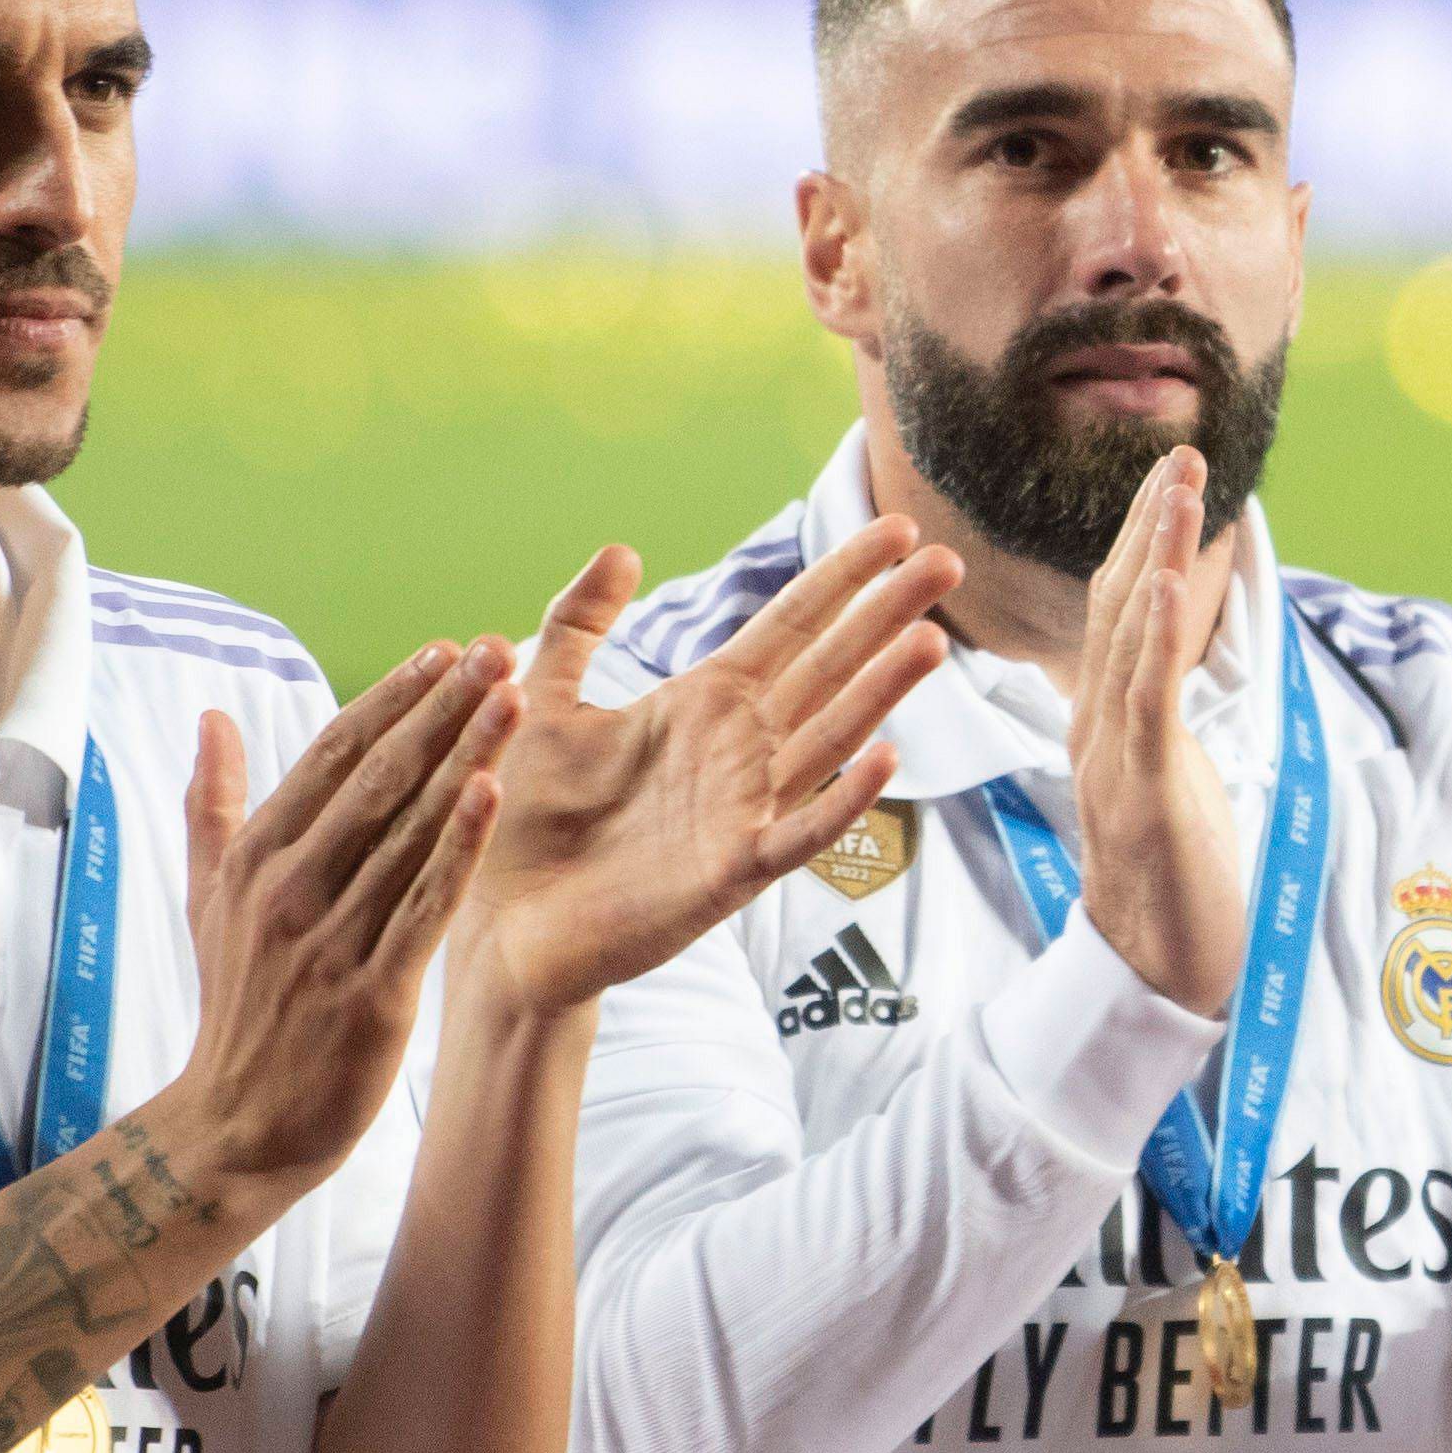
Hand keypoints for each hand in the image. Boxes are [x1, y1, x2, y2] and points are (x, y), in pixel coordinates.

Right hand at [160, 639, 515, 1188]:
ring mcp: (329, 939)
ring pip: (409, 830)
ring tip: (512, 696)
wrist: (238, 1124)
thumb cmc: (237, 1006)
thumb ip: (212, 805)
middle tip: (495, 648)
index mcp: (256, 858)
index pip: (334, 755)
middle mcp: (289, 888)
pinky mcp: (372, 990)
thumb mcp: (207, 899)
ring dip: (465, 757)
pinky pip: (424, 904)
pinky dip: (459, 846)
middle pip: (378, 777)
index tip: (444, 651)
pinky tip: (493, 791)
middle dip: (441, 708)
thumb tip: (210, 716)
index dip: (393, 699)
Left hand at [449, 524, 960, 1015]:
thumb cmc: (526, 818)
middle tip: (948, 559)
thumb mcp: (544, 701)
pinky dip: (843, 799)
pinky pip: (797, 831)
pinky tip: (885, 757)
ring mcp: (743, 809)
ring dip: (881, 691)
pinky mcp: (731, 872)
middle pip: (829, 667)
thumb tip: (623, 550)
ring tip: (930, 640)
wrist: (503, 924)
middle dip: (886, 614)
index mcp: (705, 703)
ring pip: (829, 738)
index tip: (897, 528)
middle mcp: (739, 749)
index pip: (791, 624)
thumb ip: (578, 625)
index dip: (843, 577)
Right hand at [1071, 445, 1244, 1013]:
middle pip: (1122, 605)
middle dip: (1152, 525)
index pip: (1122, 611)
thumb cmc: (1171, 879)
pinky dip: (1159, 638)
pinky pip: (1149, 702)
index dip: (1144, 539)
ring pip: (1133, 637)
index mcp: (1104, 720)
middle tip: (1182, 453)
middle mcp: (1099, 726)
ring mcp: (1117, 756)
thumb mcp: (1166, 778)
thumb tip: (1164, 668)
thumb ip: (1156, 718)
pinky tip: (1171, 584)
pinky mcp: (1147, 790)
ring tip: (1179, 488)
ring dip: (1158, 555)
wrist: (1153, 972)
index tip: (1170, 477)